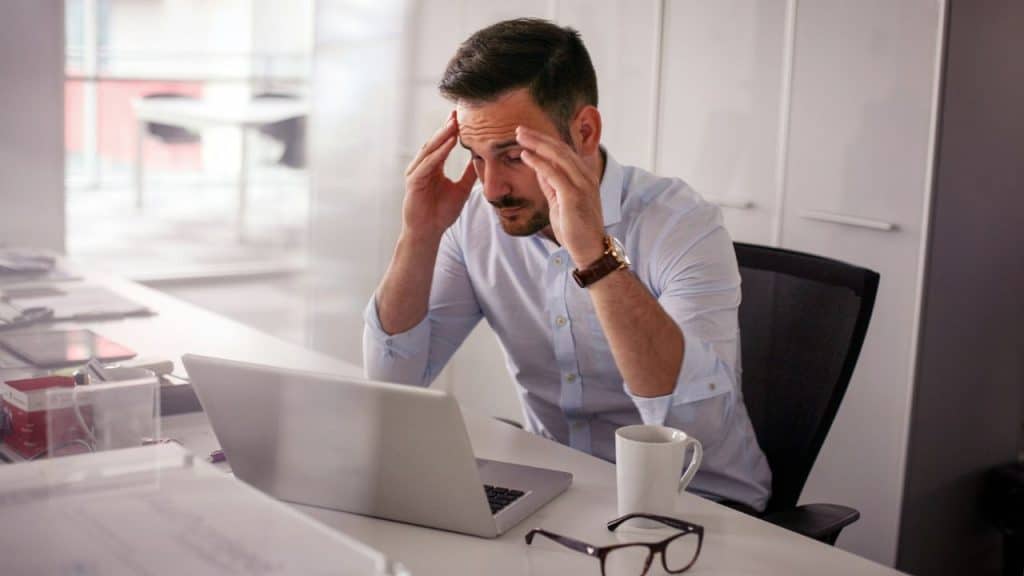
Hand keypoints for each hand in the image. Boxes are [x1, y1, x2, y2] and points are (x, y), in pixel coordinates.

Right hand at [402, 111, 476, 239]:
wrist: (428, 232)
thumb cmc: (441, 213)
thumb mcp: (462, 189)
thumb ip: (469, 174)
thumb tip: (483, 160)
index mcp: (433, 167)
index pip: (443, 144)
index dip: (452, 131)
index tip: (463, 117)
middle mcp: (423, 166)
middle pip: (435, 142)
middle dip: (447, 128)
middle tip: (458, 113)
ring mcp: (416, 173)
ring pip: (430, 150)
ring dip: (442, 136)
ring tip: (454, 124)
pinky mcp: (413, 182)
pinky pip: (427, 164)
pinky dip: (438, 153)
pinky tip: (448, 143)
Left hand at [516, 126, 605, 264]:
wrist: (589, 249)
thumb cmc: (575, 228)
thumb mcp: (560, 201)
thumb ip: (551, 184)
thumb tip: (539, 169)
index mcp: (584, 176)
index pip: (563, 151)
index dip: (544, 140)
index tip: (527, 134)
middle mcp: (586, 176)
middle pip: (560, 148)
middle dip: (538, 137)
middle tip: (519, 129)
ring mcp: (582, 184)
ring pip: (557, 155)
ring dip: (537, 144)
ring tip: (520, 136)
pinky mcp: (574, 195)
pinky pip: (554, 173)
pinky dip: (538, 162)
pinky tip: (526, 155)